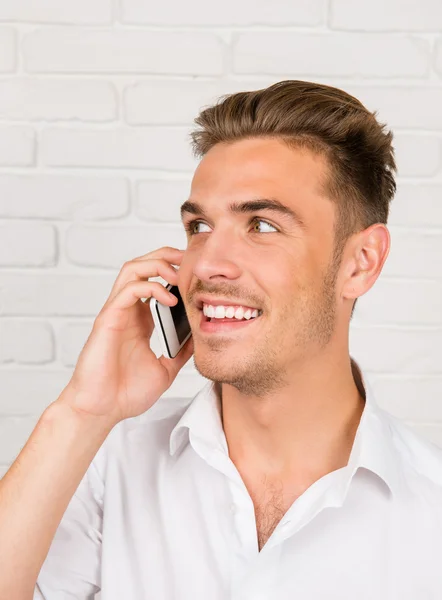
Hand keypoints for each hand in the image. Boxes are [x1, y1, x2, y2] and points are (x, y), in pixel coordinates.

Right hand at [62, 247, 193, 425]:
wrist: (102, 410)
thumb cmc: (125, 393)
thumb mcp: (166, 369)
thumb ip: (181, 352)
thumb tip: (201, 338)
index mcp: (140, 320)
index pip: (155, 282)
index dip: (174, 271)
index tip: (198, 274)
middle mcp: (128, 311)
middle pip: (142, 266)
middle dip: (167, 256)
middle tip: (191, 260)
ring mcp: (117, 313)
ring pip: (132, 270)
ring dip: (157, 264)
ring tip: (179, 274)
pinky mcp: (108, 320)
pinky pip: (127, 290)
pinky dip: (151, 287)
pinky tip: (169, 299)